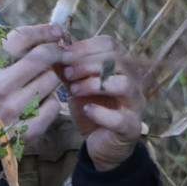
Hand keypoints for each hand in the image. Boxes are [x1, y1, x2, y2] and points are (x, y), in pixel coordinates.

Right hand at [0, 24, 67, 142]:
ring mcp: (15, 108)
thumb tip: (38, 36)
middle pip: (43, 56)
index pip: (20, 38)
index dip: (43, 30)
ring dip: (51, 79)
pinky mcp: (27, 129)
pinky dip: (50, 102)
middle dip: (56, 51)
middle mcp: (1, 85)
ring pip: (52, 80)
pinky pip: (53, 105)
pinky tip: (39, 104)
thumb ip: (4, 54)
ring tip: (39, 85)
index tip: (56, 30)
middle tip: (59, 53)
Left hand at [58, 36, 142, 171]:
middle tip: (67, 73)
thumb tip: (51, 49)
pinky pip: (120, 118)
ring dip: (94, 84)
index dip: (86, 47)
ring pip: (123, 84)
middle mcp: (134, 81)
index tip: (65, 55)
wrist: (99, 141)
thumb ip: (66, 68)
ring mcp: (135, 104)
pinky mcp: (131, 127)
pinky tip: (86, 110)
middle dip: (87, 64)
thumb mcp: (75, 84)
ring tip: (74, 90)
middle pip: (117, 60)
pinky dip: (100, 112)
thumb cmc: (90, 107)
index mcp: (121, 65)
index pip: (110, 43)